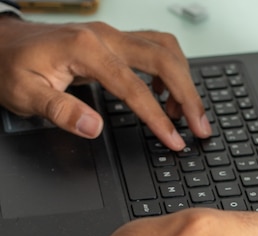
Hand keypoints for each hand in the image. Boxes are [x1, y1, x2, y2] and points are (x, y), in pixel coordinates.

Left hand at [0, 17, 210, 148]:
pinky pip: (153, 48)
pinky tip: (165, 94)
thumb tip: (93, 127)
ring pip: (163, 48)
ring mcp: (110, 35)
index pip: (134, 88)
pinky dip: (169, 70)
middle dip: (188, 95)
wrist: (0, 43)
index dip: (158, 118)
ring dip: (183, 80)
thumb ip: (61, 110)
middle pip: (163, 59)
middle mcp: (104, 36)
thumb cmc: (11, 67)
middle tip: (202, 127)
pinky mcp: (112, 40)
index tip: (175, 140)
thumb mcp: (26, 95)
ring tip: (186, 115)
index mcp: (85, 49)